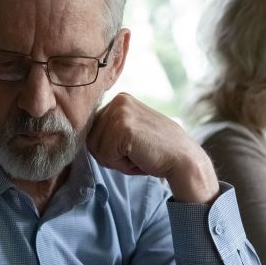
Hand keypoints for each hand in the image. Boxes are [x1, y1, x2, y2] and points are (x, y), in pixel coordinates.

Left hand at [87, 93, 218, 202]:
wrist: (184, 159)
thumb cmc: (157, 152)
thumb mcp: (131, 131)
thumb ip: (110, 130)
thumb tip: (82, 138)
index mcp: (120, 99)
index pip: (94, 131)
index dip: (110, 148)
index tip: (134, 147)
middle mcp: (118, 101)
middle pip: (91, 140)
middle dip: (111, 155)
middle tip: (138, 153)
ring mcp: (120, 113)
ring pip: (97, 149)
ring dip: (116, 161)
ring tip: (140, 154)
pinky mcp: (122, 128)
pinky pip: (106, 156)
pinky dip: (122, 165)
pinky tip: (140, 157)